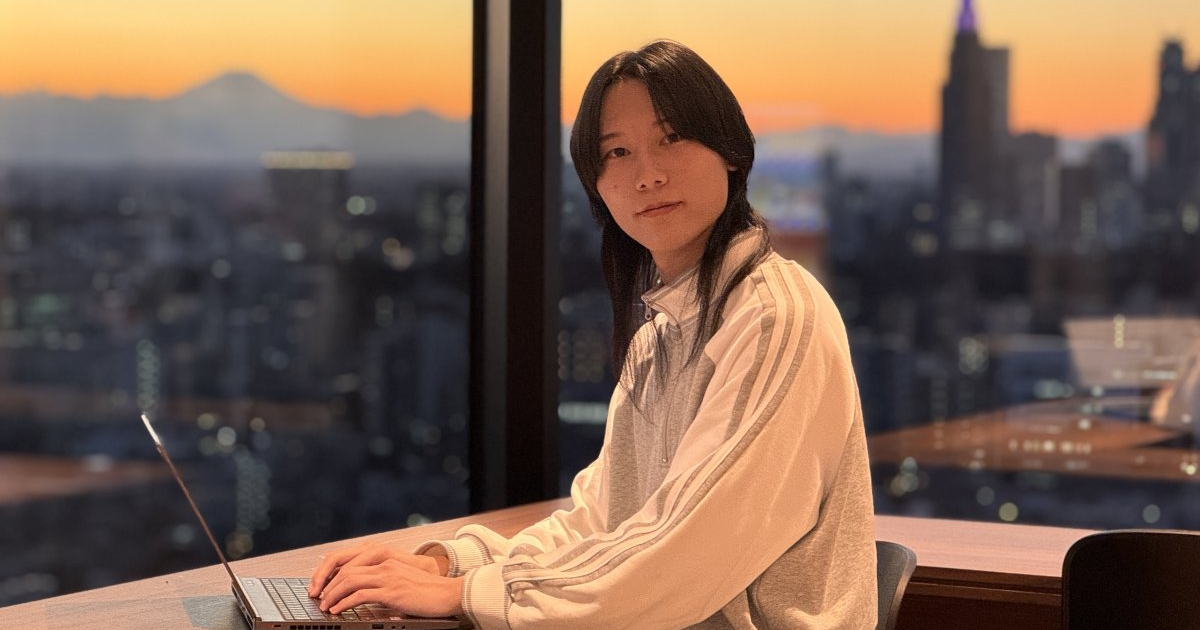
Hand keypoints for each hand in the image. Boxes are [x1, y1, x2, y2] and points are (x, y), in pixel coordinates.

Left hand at [309, 543, 442, 596]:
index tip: (321, 585)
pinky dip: (344, 602)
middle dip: (326, 583)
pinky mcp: (392, 591)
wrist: (449, 593)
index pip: (349, 560)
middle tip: (317, 596)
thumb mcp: (401, 581)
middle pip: (344, 568)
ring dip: (332, 594)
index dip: (331, 572)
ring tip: (324, 605)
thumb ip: (383, 584)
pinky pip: (360, 594)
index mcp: (386, 558)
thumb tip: (362, 596)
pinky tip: (337, 610)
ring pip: (349, 580)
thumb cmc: (427, 591)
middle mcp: (384, 563)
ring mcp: (388, 576)